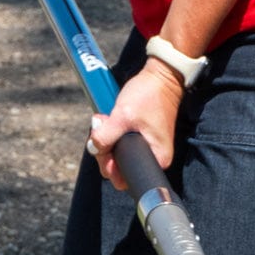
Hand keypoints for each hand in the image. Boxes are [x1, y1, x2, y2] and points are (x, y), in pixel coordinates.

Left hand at [87, 58, 184, 189]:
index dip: (109, 167)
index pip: (126, 178)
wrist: (161, 76)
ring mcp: (146, 150)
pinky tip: (109, 122)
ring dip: (106, 142)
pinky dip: (111, 135)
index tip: (103, 151)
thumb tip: (93, 148)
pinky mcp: (140, 140)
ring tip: (104, 121)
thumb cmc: (149, 95)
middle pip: (119, 169)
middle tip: (100, 130)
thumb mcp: (123, 115)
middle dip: (105, 152)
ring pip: (118, 156)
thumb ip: (106, 135)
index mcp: (155, 160)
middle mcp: (153, 159)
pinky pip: (121, 145)